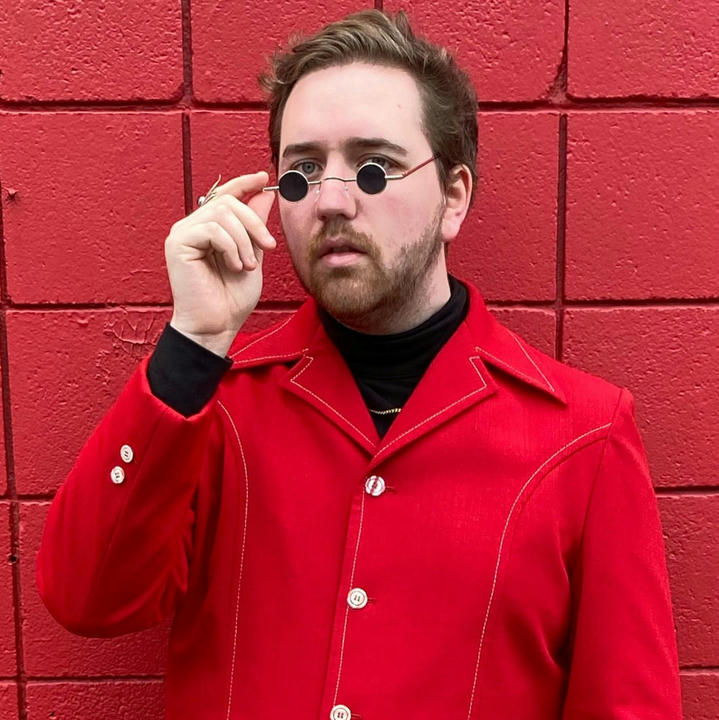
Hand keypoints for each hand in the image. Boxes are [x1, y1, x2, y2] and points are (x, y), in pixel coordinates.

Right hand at [165, 171, 276, 355]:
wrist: (217, 325)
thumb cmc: (231, 299)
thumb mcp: (253, 255)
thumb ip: (255, 226)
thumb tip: (265, 193)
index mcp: (209, 229)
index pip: (225, 195)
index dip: (244, 183)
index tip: (265, 178)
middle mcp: (192, 226)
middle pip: (227, 201)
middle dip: (254, 222)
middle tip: (268, 246)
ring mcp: (182, 233)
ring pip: (221, 213)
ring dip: (244, 240)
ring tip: (248, 265)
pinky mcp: (178, 243)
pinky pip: (212, 229)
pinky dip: (231, 247)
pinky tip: (234, 265)